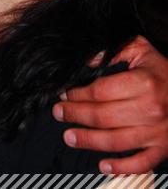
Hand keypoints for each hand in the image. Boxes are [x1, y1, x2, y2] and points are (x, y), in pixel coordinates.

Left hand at [52, 36, 167, 173]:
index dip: (79, 94)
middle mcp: (150, 109)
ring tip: (70, 136)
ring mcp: (157, 132)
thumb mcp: (142, 50)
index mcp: (144, 83)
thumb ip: (116, 49)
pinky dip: (120, 167)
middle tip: (59, 113)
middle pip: (103, 116)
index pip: (102, 91)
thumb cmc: (164, 73)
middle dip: (76, 115)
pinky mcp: (163, 148)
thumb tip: (89, 58)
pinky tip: (103, 164)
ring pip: (116, 141)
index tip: (65, 93)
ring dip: (88, 140)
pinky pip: (140, 163)